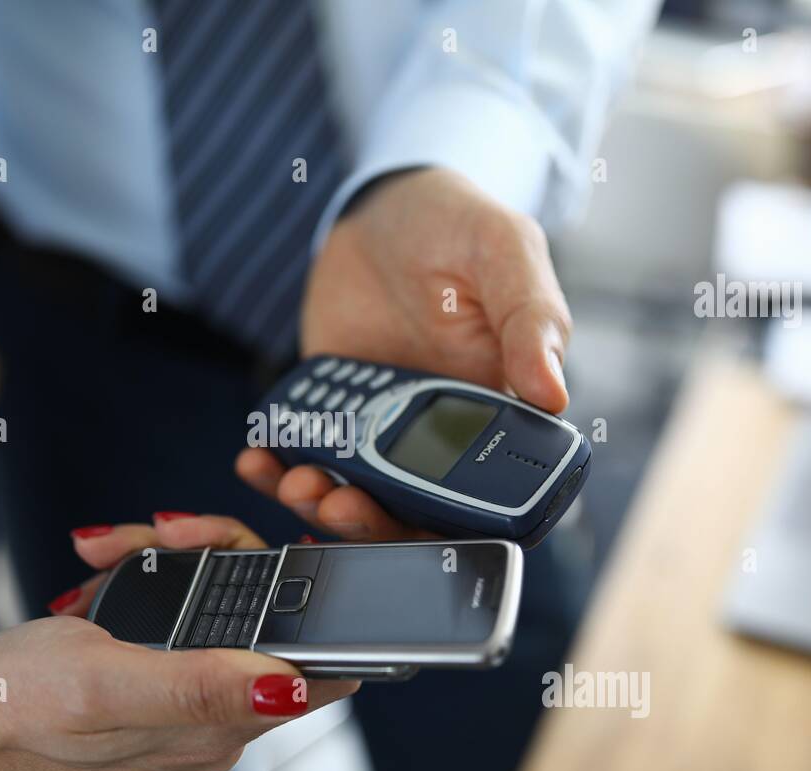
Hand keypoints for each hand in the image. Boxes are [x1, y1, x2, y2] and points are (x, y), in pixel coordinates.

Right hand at [0, 526, 356, 770]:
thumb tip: (290, 689)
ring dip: (170, 558)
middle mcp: (217, 712)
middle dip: (220, 554)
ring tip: (110, 554)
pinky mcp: (162, 668)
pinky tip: (102, 571)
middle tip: (161, 534)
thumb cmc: (16, 707)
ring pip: (219, 596)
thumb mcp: (106, 683)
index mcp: (220, 723)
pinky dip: (144, 574)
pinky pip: (179, 604)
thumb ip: (198, 684)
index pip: (319, 665)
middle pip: (269, 612)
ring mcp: (190, 689)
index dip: (315, 601)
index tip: (282, 549)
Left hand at [238, 167, 572, 539]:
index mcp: (496, 407)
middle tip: (334, 500)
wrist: (380, 207)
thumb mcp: (505, 253)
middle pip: (408, 509)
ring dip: (317, 500)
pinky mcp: (330, 409)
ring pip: (351, 491)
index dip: (449, 522)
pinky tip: (257, 457)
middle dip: (368, 522)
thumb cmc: (457, 225)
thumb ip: (531, 320)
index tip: (413, 518)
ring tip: (292, 479)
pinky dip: (277, 466)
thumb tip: (553, 394)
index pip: (484, 493)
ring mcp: (379, 422)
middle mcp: (438, 428)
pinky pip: (305, 452)